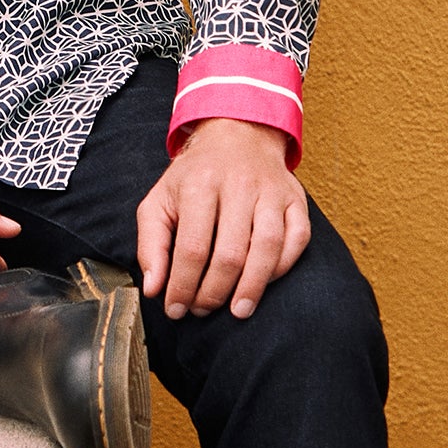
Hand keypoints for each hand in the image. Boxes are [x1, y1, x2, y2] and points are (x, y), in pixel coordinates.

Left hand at [137, 117, 309, 321]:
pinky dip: (282, 266)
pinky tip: (263, 283)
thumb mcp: (159, 201)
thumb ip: (151, 245)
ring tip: (237, 311)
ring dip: (252, 287)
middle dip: (214, 292)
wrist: (235, 136)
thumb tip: (154, 289)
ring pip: (268, 247)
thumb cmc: (194, 177)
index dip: (182, 286)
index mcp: (199, 184)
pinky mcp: (295, 198)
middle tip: (201, 311)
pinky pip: (297, 238)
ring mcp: (271, 190)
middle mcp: (238, 184)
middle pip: (230, 253)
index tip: (175, 309)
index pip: (192, 247)